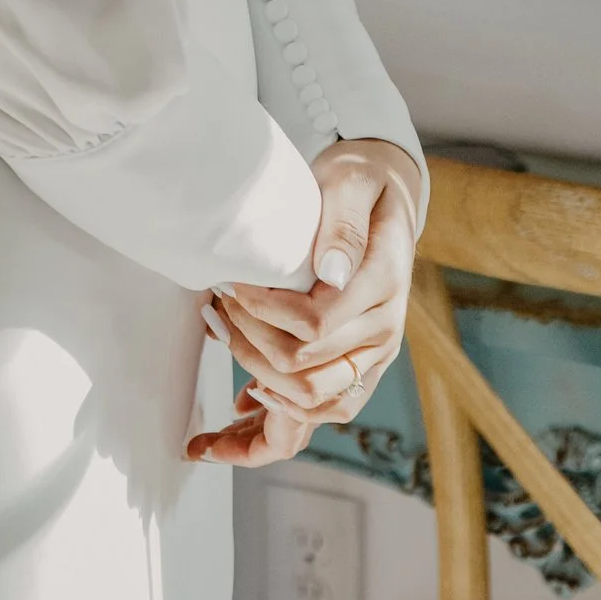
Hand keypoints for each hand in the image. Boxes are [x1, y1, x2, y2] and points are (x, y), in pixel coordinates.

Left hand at [190, 137, 422, 470]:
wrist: (384, 194)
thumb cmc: (360, 184)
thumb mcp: (351, 182)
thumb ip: (342, 225)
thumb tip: (330, 271)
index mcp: (383, 284)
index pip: (315, 324)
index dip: (262, 313)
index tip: (229, 287)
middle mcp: (384, 330)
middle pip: (306, 370)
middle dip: (248, 345)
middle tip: (216, 310)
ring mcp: (373, 354)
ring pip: (313, 403)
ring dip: (258, 390)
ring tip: (223, 353)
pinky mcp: (358, 365)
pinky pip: (323, 410)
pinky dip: (280, 417)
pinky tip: (242, 404)